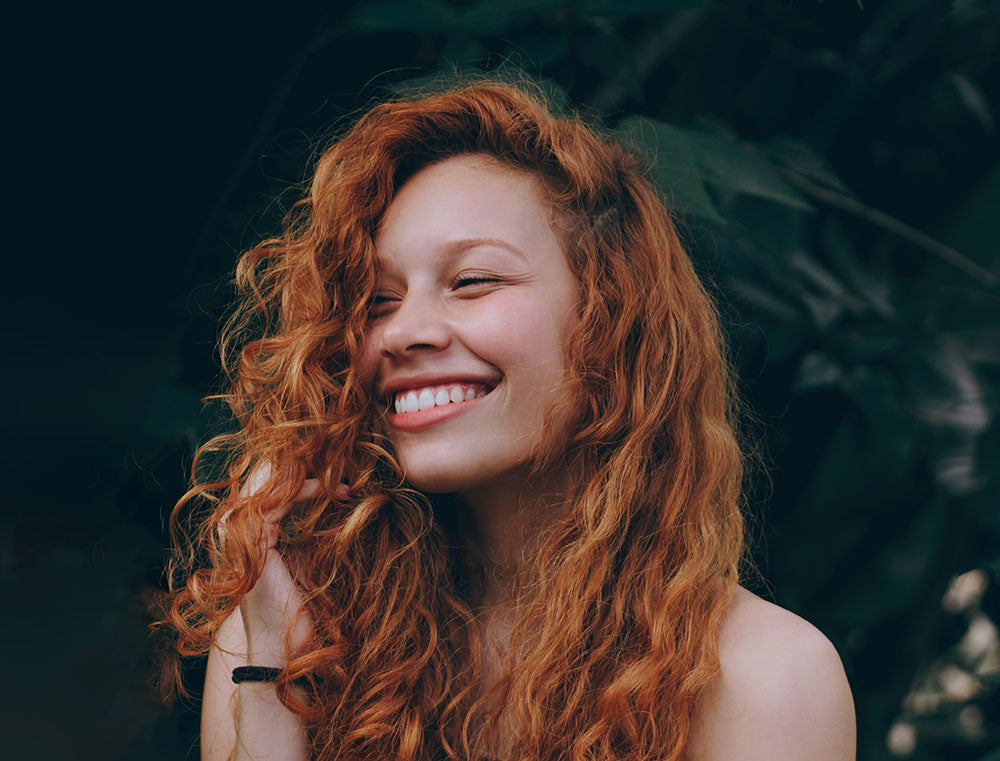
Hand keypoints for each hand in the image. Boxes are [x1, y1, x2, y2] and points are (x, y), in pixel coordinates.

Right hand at [221, 467, 341, 665]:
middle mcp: (236, 531)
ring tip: (336, 472)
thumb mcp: (306, 560)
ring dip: (306, 473)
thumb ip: (308, 531)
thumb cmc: (299, 610)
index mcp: (247, 532)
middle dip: (301, 463)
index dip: (301, 471)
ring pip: (267, 483)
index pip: (267, 484)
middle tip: (337, 457)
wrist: (285, 650)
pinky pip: (276, 503)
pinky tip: (328, 491)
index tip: (337, 473)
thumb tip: (336, 502)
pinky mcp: (252, 547)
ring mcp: (239, 538)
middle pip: (262, 476)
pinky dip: (304, 491)